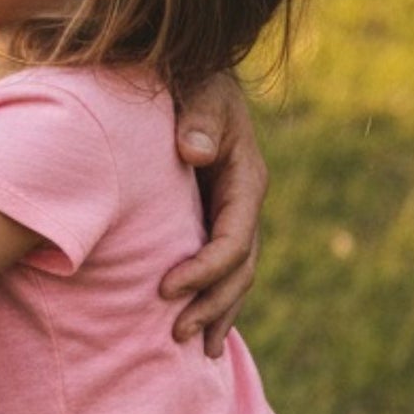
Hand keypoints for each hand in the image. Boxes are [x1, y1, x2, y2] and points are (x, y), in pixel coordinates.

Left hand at [163, 72, 264, 353]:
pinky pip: (221, 264)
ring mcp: (233, 210)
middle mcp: (244, 202)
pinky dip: (213, 295)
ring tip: (191, 343)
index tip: (166, 287)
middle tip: (175, 330)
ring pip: (234, 275)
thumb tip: (192, 151)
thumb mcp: (202, 93)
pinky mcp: (214, 212)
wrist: (193, 70)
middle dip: (210, 303)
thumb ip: (199, 119)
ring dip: (215, 309)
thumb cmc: (195, 79)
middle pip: (237, 270)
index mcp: (246, 180)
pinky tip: (201, 325)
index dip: (202, 269)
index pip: (232, 241)